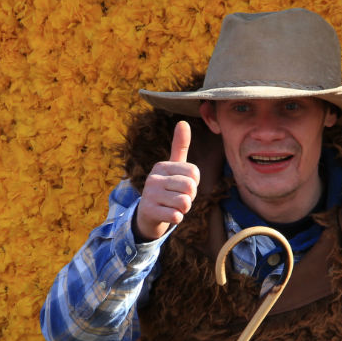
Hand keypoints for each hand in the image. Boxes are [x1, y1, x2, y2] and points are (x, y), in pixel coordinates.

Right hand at [133, 121, 199, 240]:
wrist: (147, 215)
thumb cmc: (166, 189)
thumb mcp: (173, 168)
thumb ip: (180, 146)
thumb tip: (183, 121)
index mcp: (162, 166)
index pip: (194, 173)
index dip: (194, 184)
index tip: (182, 187)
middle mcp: (154, 177)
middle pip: (190, 187)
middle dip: (190, 198)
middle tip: (179, 199)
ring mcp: (150, 194)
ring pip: (184, 202)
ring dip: (183, 209)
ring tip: (172, 206)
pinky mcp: (149, 210)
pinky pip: (176, 216)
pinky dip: (177, 218)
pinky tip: (167, 214)